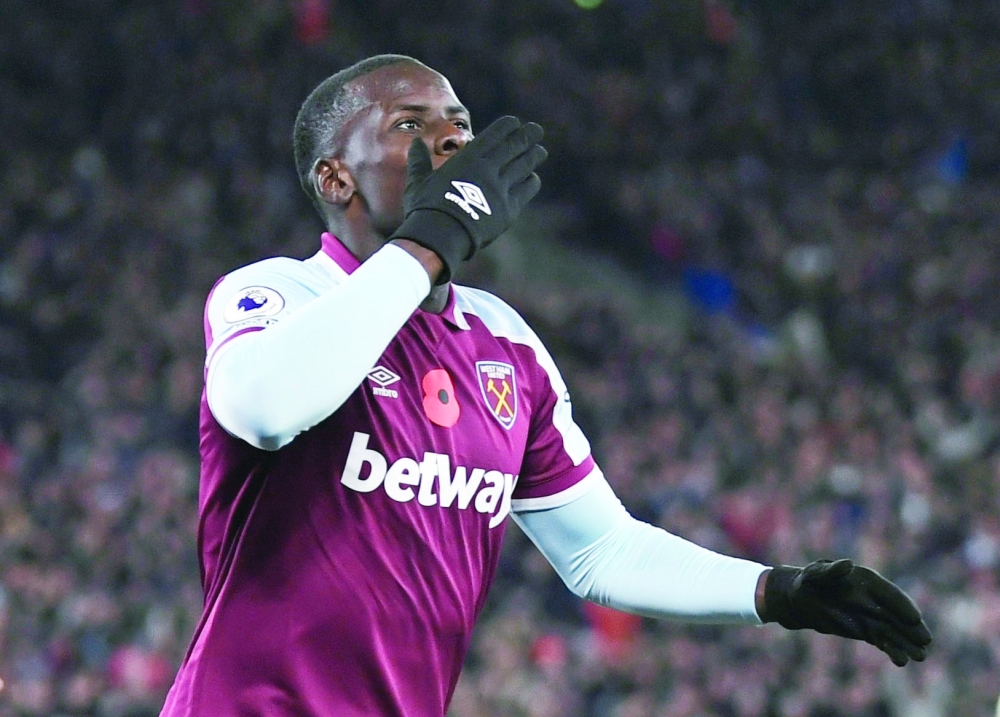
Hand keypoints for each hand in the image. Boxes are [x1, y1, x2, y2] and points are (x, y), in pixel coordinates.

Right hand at [389, 115, 546, 283]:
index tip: (515, 123)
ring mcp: (501, 188)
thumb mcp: (418, 181)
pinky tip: (532, 178)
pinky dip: (531, 181)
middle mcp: (488, 169)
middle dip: (528, 135)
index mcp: (468, 158)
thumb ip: (419, 160)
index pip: (495, 134)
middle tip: (536, 130)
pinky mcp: (509, 208)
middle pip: (515, 145)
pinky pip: (526, 189)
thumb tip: (415, 143)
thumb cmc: (425, 208)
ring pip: (525, 165)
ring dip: (534, 155)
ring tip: (540, 151)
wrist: (439, 236)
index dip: (508, 126)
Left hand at [761, 559, 931, 665]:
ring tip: (920, 656)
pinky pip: (884, 642)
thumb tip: (848, 564)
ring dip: (907, 643)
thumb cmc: (809, 581)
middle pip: (898, 615)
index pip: (889, 594)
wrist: (802, 599)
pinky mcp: (867, 631)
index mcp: (867, 581)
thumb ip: (830, 571)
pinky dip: (893, 651)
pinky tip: (902, 661)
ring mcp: (873, 616)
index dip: (902, 605)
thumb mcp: (815, 574)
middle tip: (925, 641)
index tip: (914, 618)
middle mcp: (875, 599)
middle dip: (912, 628)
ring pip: (894, 631)